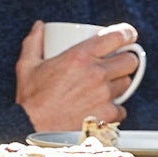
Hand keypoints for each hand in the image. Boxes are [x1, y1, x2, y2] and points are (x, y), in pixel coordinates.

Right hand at [16, 22, 139, 131]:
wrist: (32, 130)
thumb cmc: (30, 100)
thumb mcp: (27, 66)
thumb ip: (34, 42)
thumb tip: (39, 26)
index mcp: (80, 56)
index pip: (117, 36)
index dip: (127, 33)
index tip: (127, 36)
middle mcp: (96, 73)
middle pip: (130, 60)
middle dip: (126, 60)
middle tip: (116, 64)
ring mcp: (104, 95)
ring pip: (127, 84)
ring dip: (120, 84)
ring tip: (106, 87)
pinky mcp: (108, 115)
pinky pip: (122, 108)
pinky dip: (115, 108)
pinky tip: (102, 108)